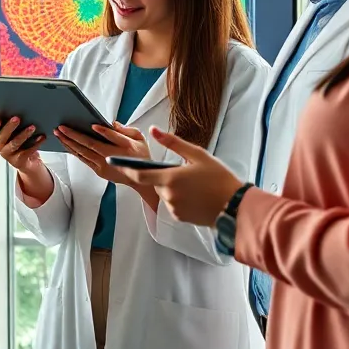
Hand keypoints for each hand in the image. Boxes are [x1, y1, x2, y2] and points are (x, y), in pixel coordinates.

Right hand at [0, 117, 45, 173]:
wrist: (28, 161)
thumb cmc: (21, 142)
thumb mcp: (15, 133)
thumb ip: (14, 124)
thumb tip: (20, 110)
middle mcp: (1, 147)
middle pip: (2, 137)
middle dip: (9, 127)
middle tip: (17, 118)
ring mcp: (9, 155)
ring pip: (14, 144)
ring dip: (24, 134)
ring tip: (32, 127)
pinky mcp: (19, 161)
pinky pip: (27, 151)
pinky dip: (35, 143)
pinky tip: (41, 137)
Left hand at [54, 122, 148, 185]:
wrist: (140, 178)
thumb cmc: (139, 154)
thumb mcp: (139, 138)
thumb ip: (127, 130)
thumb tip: (112, 123)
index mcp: (125, 147)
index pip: (113, 138)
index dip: (103, 132)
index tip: (92, 125)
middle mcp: (113, 157)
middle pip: (91, 145)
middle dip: (74, 135)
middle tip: (61, 127)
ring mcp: (104, 165)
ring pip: (83, 153)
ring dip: (69, 143)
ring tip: (58, 134)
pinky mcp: (99, 171)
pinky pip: (84, 159)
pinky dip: (74, 151)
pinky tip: (66, 144)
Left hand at [114, 126, 243, 226]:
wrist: (235, 206)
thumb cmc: (218, 178)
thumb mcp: (197, 155)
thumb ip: (173, 142)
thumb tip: (153, 130)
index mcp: (170, 178)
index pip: (139, 174)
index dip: (125, 168)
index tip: (113, 161)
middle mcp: (168, 195)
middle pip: (155, 183)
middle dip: (162, 176)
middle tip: (183, 172)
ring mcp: (173, 209)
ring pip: (164, 194)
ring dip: (171, 188)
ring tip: (193, 185)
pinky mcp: (179, 218)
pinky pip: (172, 205)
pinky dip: (178, 199)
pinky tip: (195, 196)